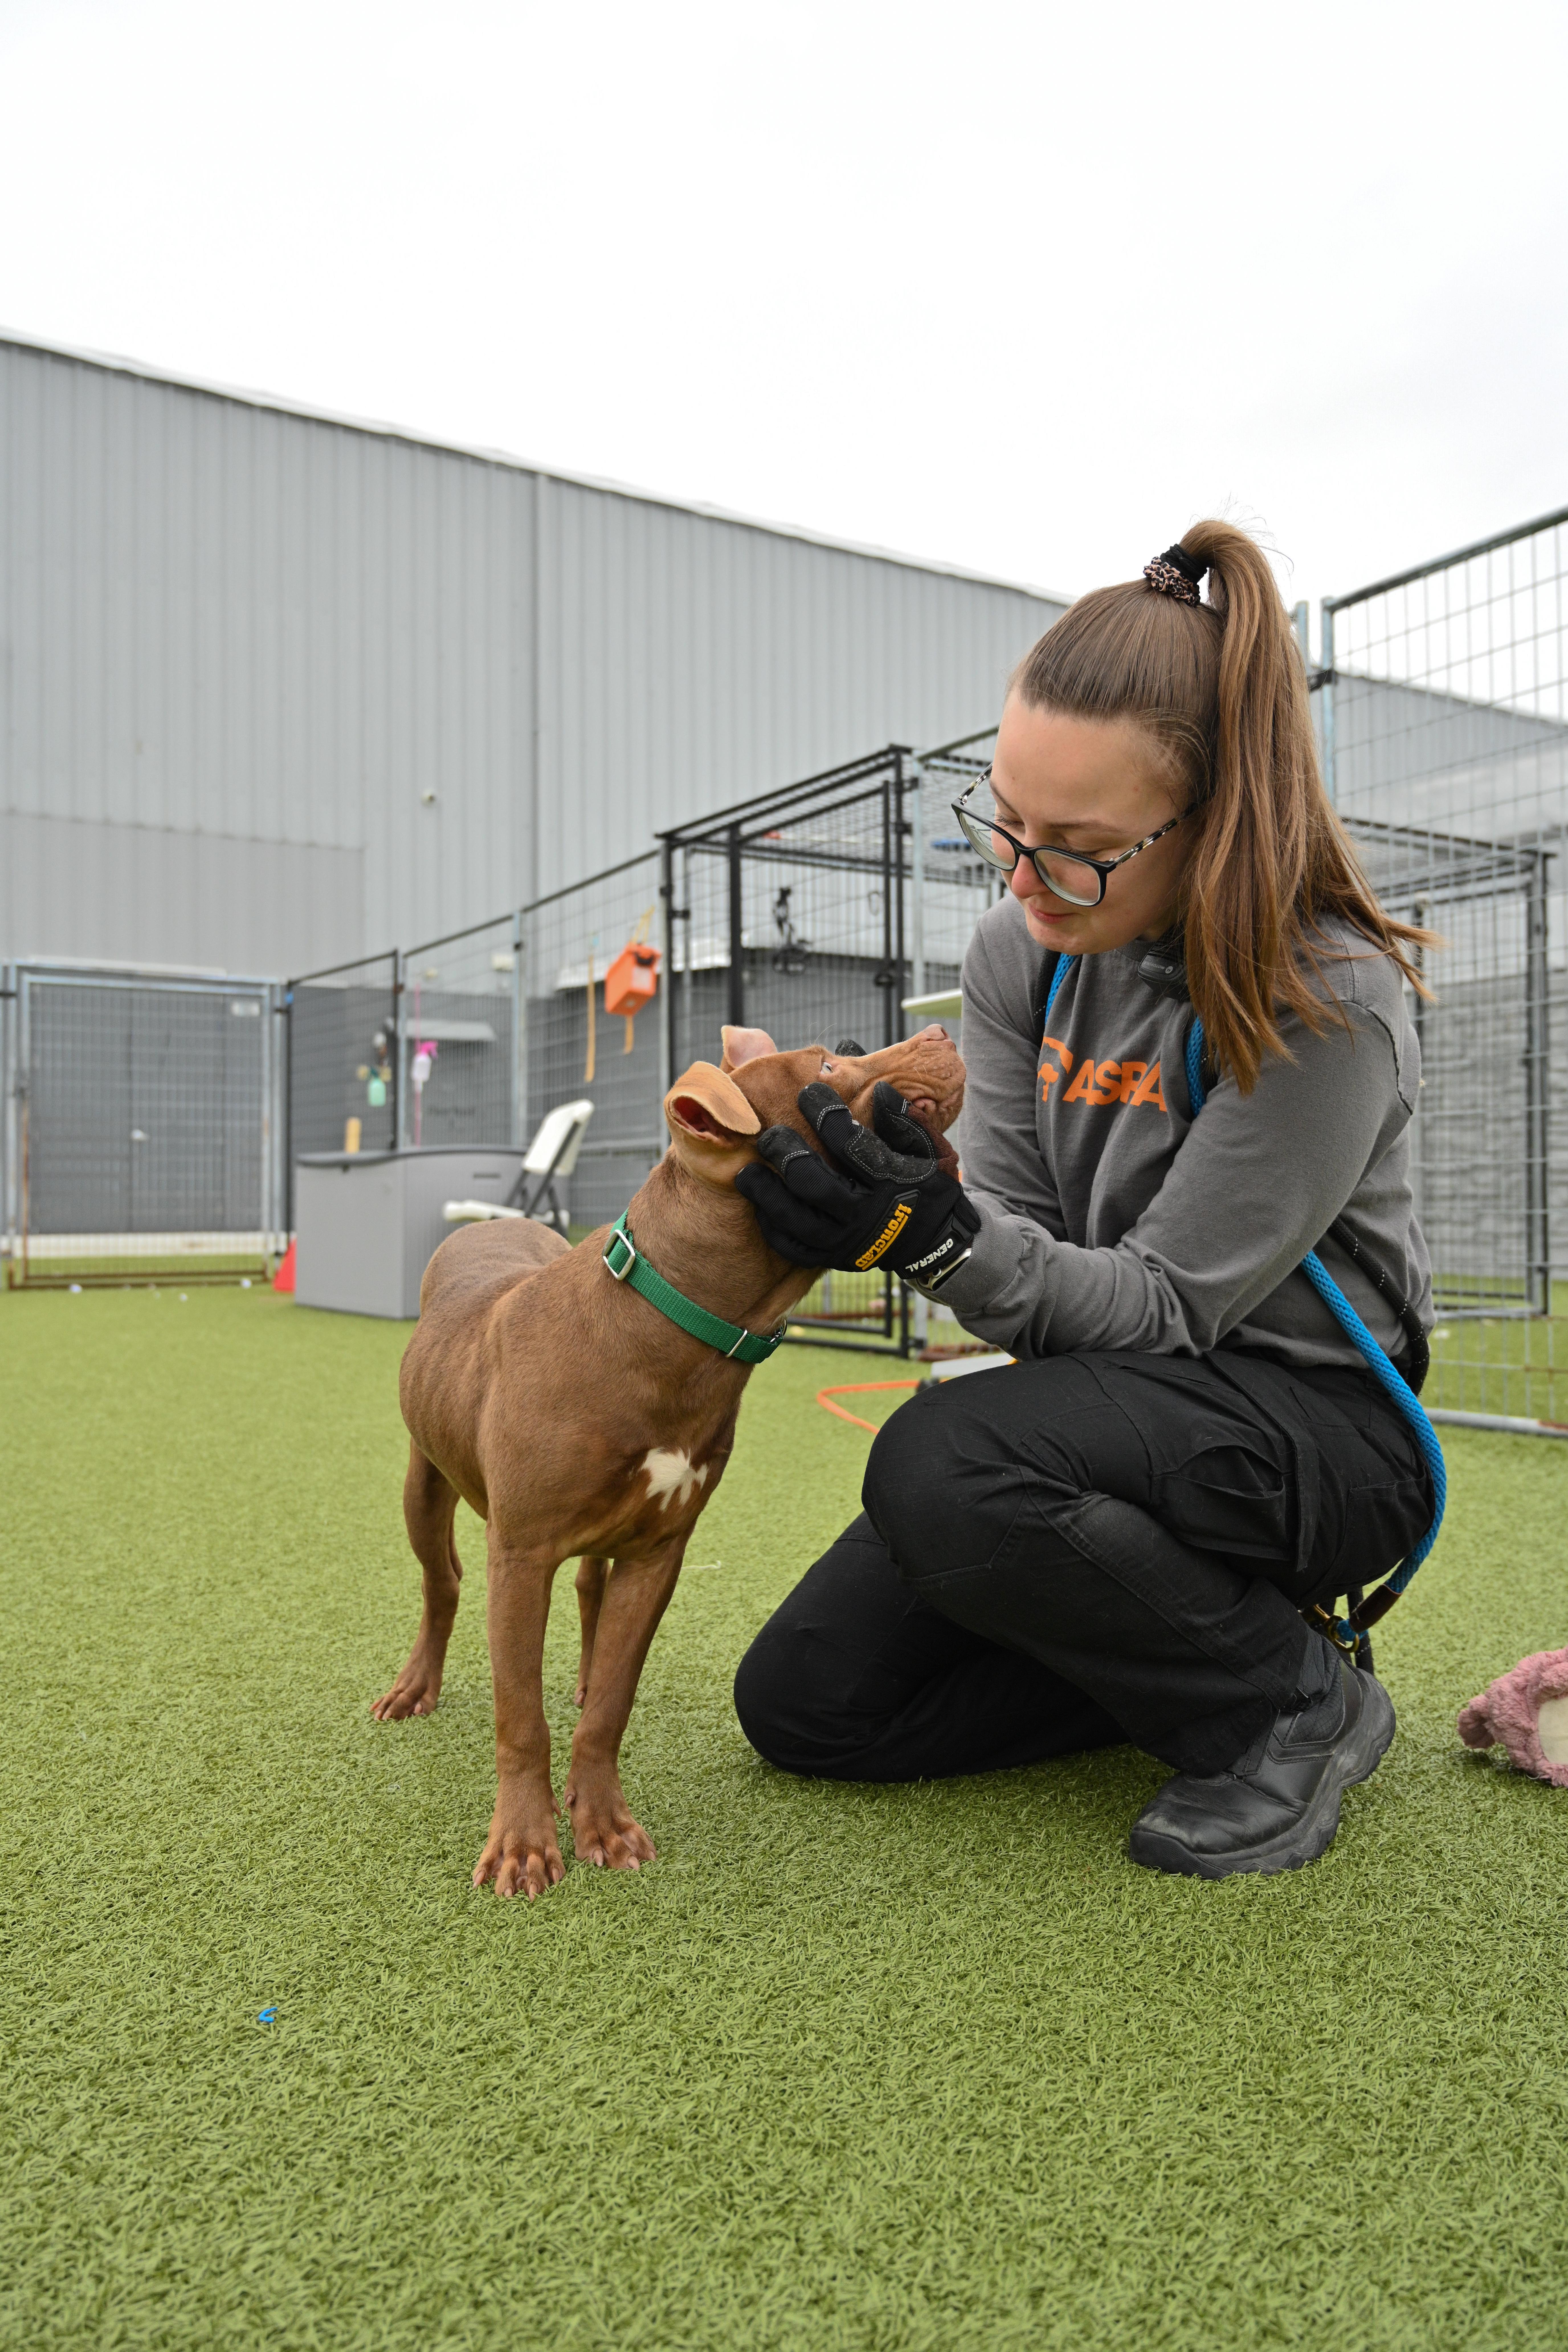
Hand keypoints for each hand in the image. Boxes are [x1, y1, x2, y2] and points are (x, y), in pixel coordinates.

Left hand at [734, 1081, 979, 1287]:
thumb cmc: (929, 1188)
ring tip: (747, 1173)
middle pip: (815, 1184)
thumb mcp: (930, 1151)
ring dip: (767, 1195)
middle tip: (769, 1135)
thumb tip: (877, 1090)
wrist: (936, 1244)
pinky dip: (774, 1229)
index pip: (850, 1144)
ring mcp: (847, 1242)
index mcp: (891, 1181)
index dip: (825, 1115)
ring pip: (797, 1221)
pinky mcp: (834, 1259)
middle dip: (787, 1155)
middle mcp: (866, 1215)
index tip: (807, 1093)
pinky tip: (760, 1207)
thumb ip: (904, 1122)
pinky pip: (795, 1249)